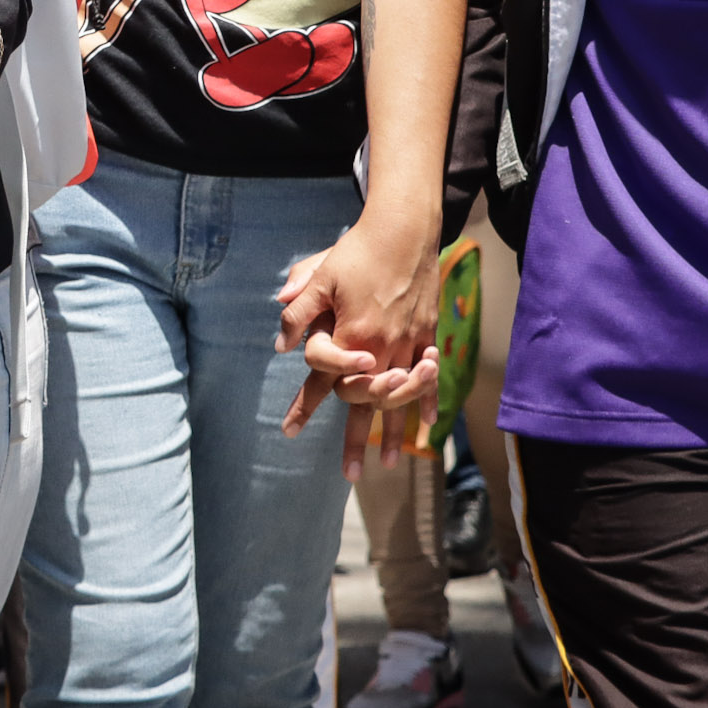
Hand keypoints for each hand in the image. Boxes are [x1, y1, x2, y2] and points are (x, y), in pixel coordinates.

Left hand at [273, 223, 439, 469]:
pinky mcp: (428, 334)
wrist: (405, 232)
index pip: (325, 382)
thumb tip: (280, 344)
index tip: (289, 432)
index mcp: (353, 336)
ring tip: (388, 462)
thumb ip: (299, 309)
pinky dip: (427, 400)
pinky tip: (427, 426)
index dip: (305, 407)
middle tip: (351, 475)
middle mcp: (382, 348)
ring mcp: (409, 344)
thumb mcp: (321, 275)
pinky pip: (428, 377)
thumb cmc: (358, 252)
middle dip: (355, 440)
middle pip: (366, 403)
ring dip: (393, 433)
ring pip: (399, 397)